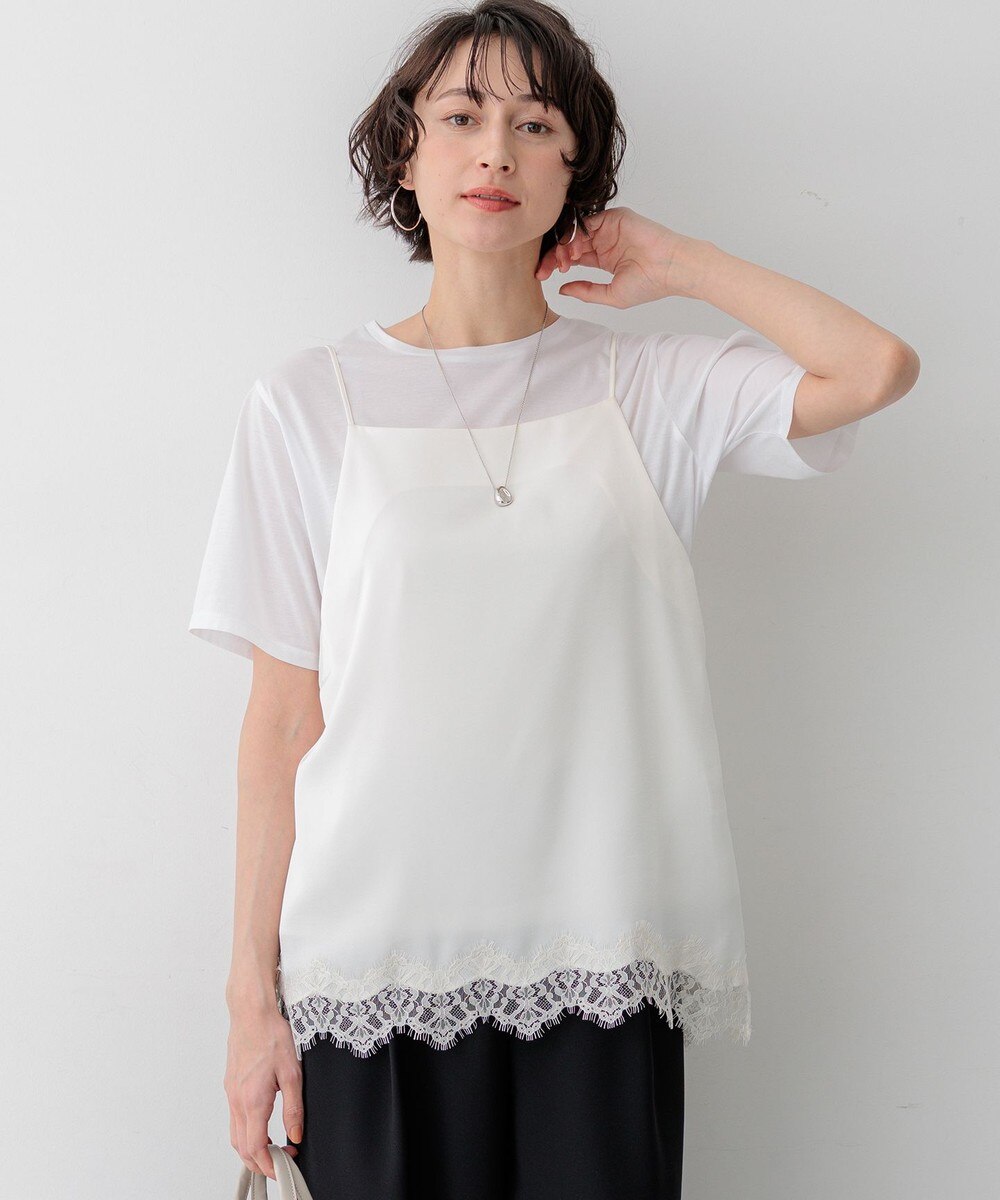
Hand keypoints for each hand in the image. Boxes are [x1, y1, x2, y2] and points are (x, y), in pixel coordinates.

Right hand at [224, 1006, 304, 1180]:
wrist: (252, 1013)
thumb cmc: (272, 1035)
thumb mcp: (293, 1072)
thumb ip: (294, 1108)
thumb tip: (296, 1134)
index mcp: (253, 1101)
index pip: (256, 1148)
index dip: (269, 1165)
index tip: (284, 1168)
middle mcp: (237, 1101)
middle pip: (241, 1147)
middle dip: (259, 1163)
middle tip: (280, 1164)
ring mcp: (231, 1094)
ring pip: (235, 1135)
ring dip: (251, 1150)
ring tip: (272, 1150)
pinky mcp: (231, 1086)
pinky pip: (234, 1119)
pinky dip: (245, 1133)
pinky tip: (260, 1127)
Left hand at [534, 206, 703, 307]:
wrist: (671, 268)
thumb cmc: (649, 284)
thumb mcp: (610, 295)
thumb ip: (585, 291)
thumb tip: (562, 290)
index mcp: (603, 258)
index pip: (572, 257)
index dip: (555, 264)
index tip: (541, 276)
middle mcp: (603, 241)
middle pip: (569, 242)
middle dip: (553, 255)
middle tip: (544, 269)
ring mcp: (608, 228)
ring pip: (575, 231)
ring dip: (564, 246)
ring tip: (565, 262)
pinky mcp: (615, 217)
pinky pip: (588, 221)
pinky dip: (577, 234)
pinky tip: (575, 251)